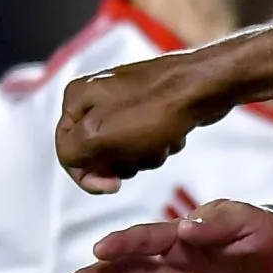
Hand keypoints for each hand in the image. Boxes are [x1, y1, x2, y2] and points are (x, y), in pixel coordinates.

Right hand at [55, 55, 228, 193]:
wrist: (205, 87)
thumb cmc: (154, 110)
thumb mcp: (99, 136)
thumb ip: (71, 153)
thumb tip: (75, 163)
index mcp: (77, 99)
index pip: (67, 152)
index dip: (89, 175)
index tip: (114, 185)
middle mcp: (97, 97)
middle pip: (98, 153)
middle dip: (124, 162)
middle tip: (142, 150)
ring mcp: (126, 102)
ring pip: (126, 150)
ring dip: (146, 155)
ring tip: (162, 140)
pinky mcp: (152, 107)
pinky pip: (149, 140)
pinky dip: (162, 143)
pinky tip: (175, 132)